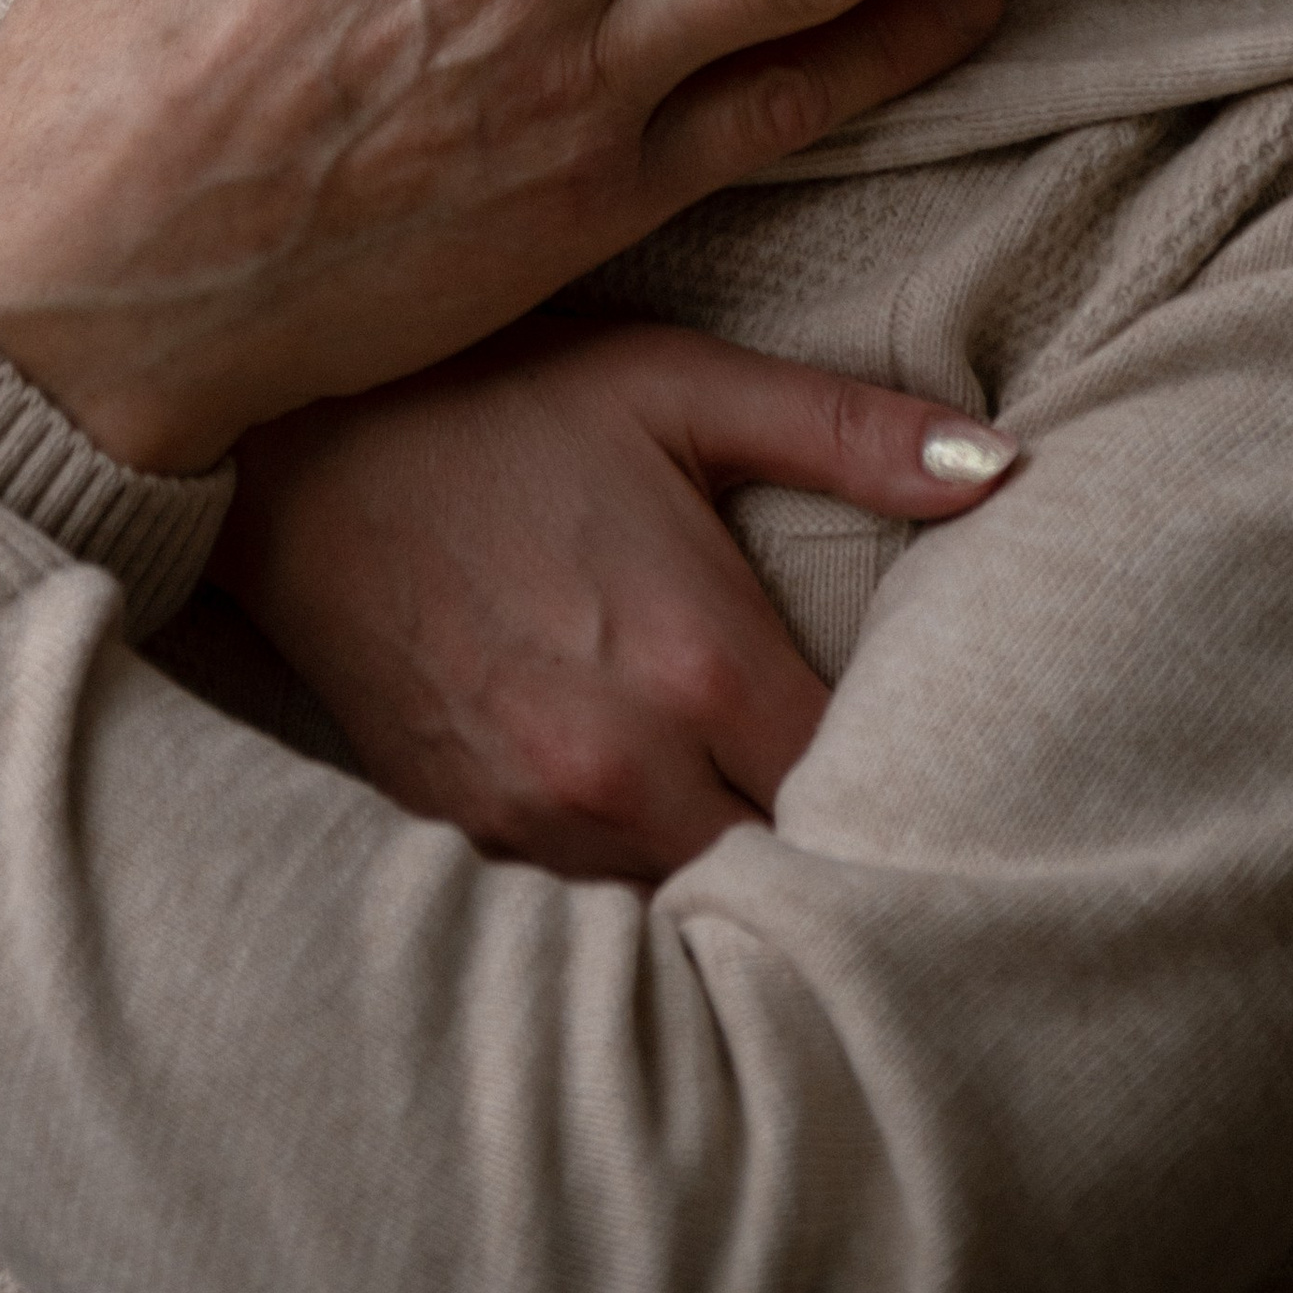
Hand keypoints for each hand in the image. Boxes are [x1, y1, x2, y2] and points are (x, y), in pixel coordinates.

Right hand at [219, 318, 1016, 881]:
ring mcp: (534, 817)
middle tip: (871, 821)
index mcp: (702, 659)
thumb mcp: (672, 382)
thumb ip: (847, 431)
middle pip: (785, 881)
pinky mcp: (462, 836)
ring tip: (770, 834)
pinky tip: (657, 837)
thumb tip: (1007, 468)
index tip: (940, 767)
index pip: (859, 792)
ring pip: (687, 911)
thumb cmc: (492, 398)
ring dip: (732, 883)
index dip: (910, 788)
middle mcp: (626, 766)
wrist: (285, 445)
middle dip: (829, 857)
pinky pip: (585, 910)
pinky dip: (631, 887)